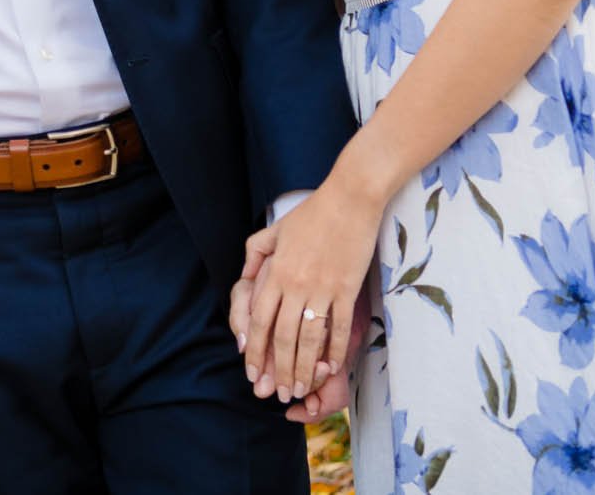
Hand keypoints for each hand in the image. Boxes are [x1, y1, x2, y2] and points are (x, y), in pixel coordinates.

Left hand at [238, 185, 381, 401]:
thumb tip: (245, 274)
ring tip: (300, 388)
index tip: (253, 371)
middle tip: (277, 393)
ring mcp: (323, 290)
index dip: (256, 349)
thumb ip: (256, 253)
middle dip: (279, 369)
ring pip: (310, 339)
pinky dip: (335, 351)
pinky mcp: (348, 291)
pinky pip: (339, 328)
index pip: (260, 320)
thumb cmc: (311, 214)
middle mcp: (296, 285)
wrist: (349, 200)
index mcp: (276, 272)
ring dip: (304, 368)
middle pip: (283, 337)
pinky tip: (330, 368)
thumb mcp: (274, 229)